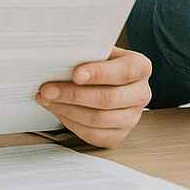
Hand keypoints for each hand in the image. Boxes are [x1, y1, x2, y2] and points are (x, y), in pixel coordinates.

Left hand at [37, 47, 151, 148]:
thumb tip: (60, 56)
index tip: (76, 74)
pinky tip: (59, 111)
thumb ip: (87, 53)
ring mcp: (132, 117)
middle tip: (47, 90)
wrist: (106, 85)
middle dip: (73, 95)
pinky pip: (94, 135)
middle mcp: (141, 94)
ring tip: (47, 100)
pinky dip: (71, 123)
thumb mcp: (99, 53)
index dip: (100, 74)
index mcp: (140, 67)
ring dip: (67, 110)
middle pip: (108, 99)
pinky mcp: (120, 136)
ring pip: (98, 119)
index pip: (124, 71)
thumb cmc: (100, 65)